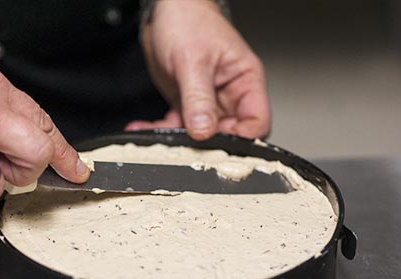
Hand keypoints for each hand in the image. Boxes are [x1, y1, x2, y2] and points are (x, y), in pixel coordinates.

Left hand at [126, 0, 270, 139]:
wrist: (164, 11)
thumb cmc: (189, 22)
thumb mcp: (193, 61)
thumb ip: (199, 99)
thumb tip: (204, 131)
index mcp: (244, 81)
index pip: (256, 122)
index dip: (242, 137)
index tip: (218, 143)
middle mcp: (229, 94)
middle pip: (228, 133)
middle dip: (207, 143)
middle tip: (185, 144)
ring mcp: (207, 101)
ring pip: (199, 134)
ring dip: (178, 140)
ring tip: (158, 138)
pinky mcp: (185, 104)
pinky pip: (176, 126)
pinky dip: (160, 131)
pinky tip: (144, 129)